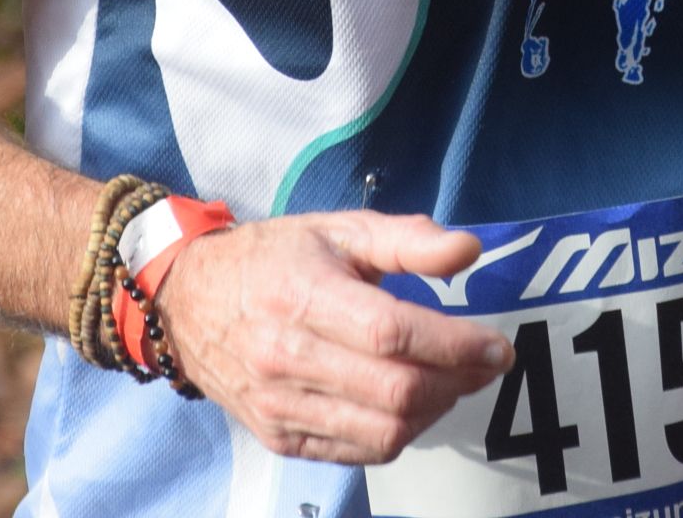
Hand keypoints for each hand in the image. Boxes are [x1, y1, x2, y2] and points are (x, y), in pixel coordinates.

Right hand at [151, 211, 513, 463]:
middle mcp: (287, 357)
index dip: (455, 344)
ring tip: (453, 380)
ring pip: (383, 430)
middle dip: (457, 380)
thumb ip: (406, 239)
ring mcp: (280, 405)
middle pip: (395, 391)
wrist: (186, 302)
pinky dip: (398, 432)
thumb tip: (469, 249)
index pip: (392, 334)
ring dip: (435, 410)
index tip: (496, 345)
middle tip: (486, 362)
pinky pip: (357, 451)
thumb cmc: (271, 258)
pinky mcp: (279, 436)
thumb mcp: (336, 229)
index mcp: (302, 296)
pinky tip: (412, 402)